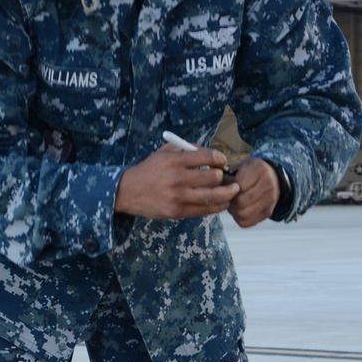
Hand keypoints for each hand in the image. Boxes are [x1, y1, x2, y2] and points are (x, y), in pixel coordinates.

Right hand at [115, 144, 239, 218]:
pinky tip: (222, 203)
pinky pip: (202, 210)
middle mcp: (177, 178)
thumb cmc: (149, 170)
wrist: (128, 191)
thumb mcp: (164, 152)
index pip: (207, 157)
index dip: (220, 158)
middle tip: (229, 177)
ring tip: (233, 191)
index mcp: (175, 160)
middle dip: (224, 177)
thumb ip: (186, 149)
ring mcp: (177, 197)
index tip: (222, 161)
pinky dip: (216, 207)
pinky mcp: (177, 212)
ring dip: (227, 194)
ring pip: (211, 196)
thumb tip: (210, 154)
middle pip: (213, 177)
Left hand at [227, 157, 279, 227]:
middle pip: (241, 201)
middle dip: (230, 201)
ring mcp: (270, 200)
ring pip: (243, 214)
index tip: (226, 187)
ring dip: (233, 211)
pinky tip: (239, 209)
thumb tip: (214, 187)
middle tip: (227, 198)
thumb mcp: (240, 166)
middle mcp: (268, 184)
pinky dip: (238, 218)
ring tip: (232, 204)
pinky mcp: (268, 212)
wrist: (273, 177)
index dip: (228, 188)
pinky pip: (247, 223)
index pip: (238, 185)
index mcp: (259, 169)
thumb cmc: (250, 171)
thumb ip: (226, 175)